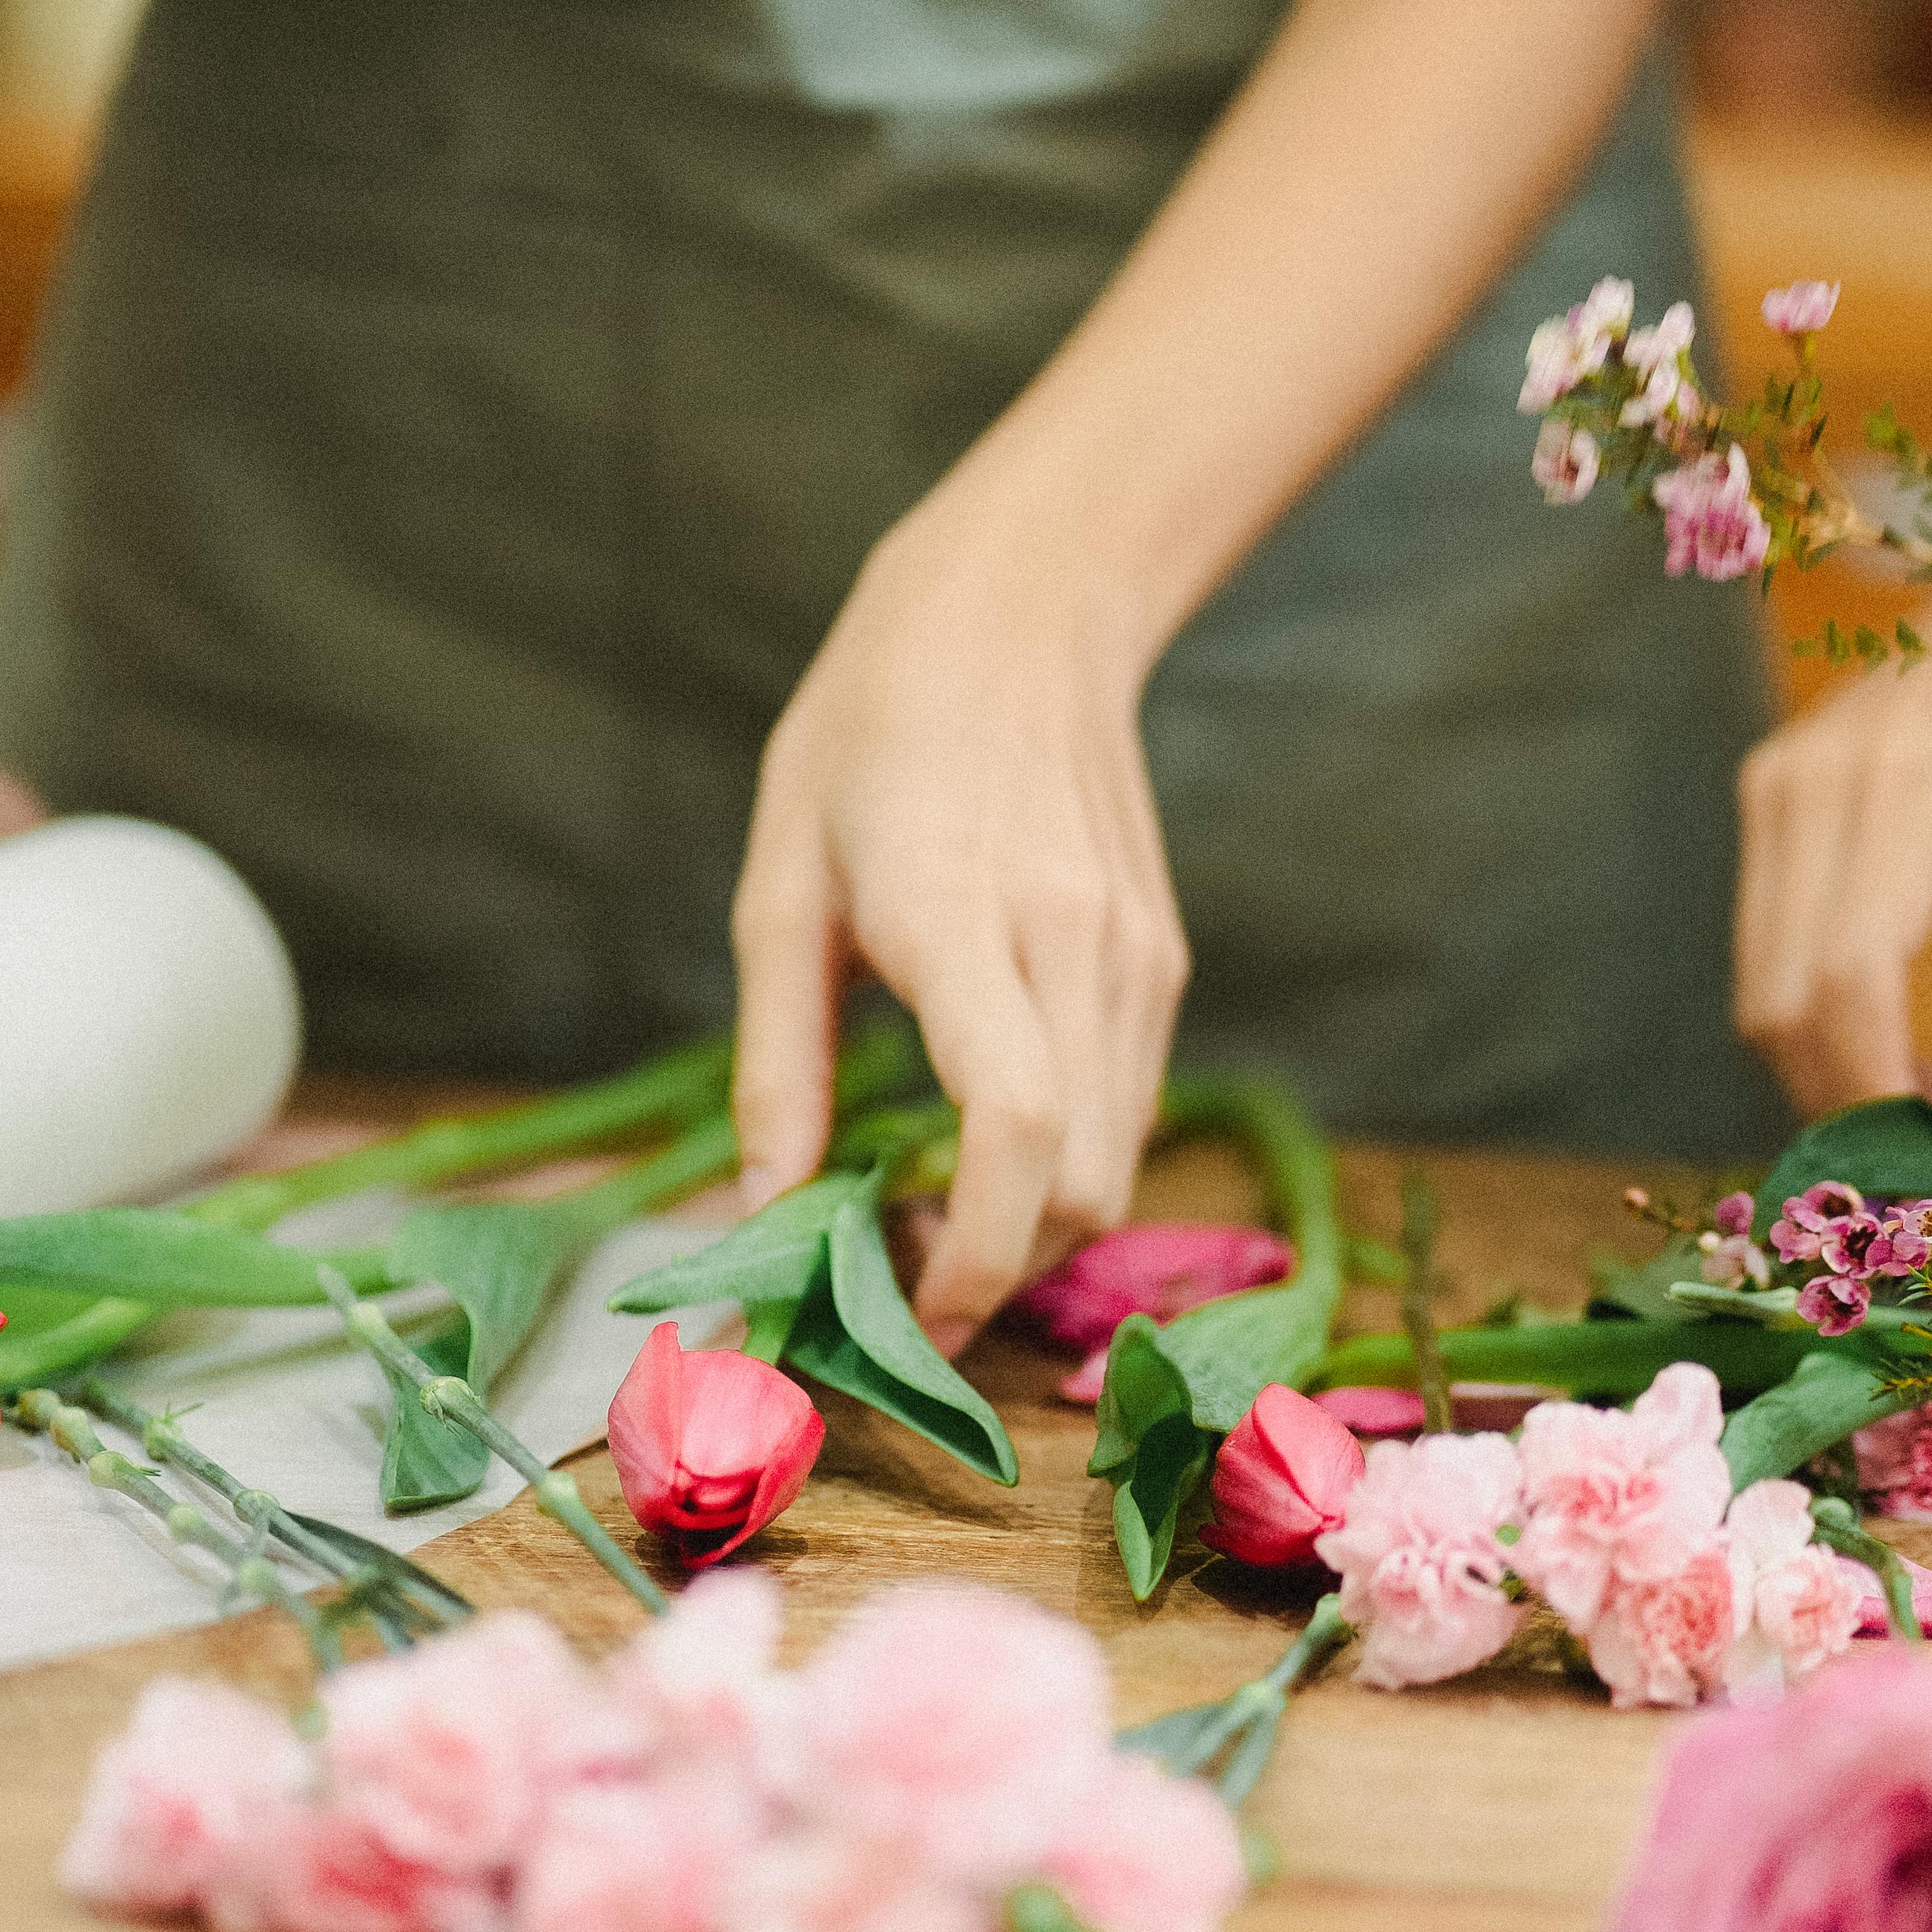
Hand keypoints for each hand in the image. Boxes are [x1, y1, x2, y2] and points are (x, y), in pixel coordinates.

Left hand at [731, 495, 1188, 1349]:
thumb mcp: (778, 887)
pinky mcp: (1163, 963)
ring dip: (1028, 1228)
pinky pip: (1127, 1109)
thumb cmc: (867, 737)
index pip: (1016, 1127)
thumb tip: (768, 1216)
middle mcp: (1075, 947)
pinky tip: (982, 1138)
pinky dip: (1060, 1164)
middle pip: (1079, 1186)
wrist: (1021, 613)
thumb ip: (776, 1064)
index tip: (907, 1318)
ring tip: (926, 1212)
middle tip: (888, 1277)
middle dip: (994, 1271)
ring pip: (1117, 1165)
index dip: (975, 1255)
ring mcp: (1138, 958)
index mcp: (960, 917)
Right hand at [1735, 579, 1931, 1124]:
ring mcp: (1782, 784)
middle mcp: (1820, 782)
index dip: (1881, 1091)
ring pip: (1760, 986)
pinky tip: (1902, 1040)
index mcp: (1917, 781)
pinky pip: (1766, 944)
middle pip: (1786, 1000)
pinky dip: (1817, 1018)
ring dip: (1831, 1070)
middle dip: (1852, 1104)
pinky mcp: (1772, 792)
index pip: (1854, 978)